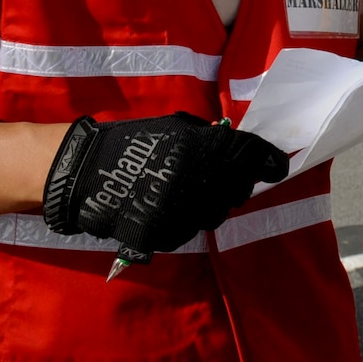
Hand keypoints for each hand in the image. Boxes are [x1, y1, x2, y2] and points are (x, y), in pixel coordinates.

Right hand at [42, 112, 289, 253]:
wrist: (86, 172)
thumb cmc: (133, 142)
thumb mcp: (176, 128)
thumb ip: (209, 138)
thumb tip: (240, 148)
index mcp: (202, 147)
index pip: (252, 155)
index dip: (269, 161)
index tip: (276, 167)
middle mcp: (198, 179)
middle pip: (239, 189)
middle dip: (237, 184)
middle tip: (223, 179)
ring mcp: (182, 210)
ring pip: (217, 214)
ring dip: (211, 205)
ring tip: (188, 193)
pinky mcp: (165, 234)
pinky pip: (190, 230)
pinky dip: (186, 222)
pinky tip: (169, 209)